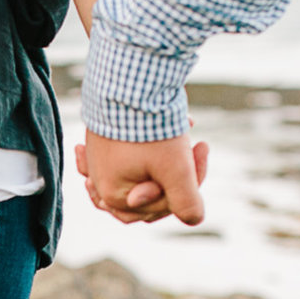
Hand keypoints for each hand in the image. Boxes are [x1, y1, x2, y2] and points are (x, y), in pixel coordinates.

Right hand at [76, 131, 210, 225]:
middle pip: (149, 192)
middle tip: (195, 145)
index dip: (190, 181)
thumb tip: (194, 218)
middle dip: (175, 171)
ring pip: (136, 174)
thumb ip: (187, 201)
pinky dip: (134, 151)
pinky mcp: (98, 143)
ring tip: (179, 137)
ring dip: (161, 160)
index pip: (164, 203)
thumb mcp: (175, 168)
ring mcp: (97, 163)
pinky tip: (141, 135)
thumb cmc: (147, 128)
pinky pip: (116, 157)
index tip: (202, 145)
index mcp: (115, 196)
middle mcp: (100, 183)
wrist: (121, 80)